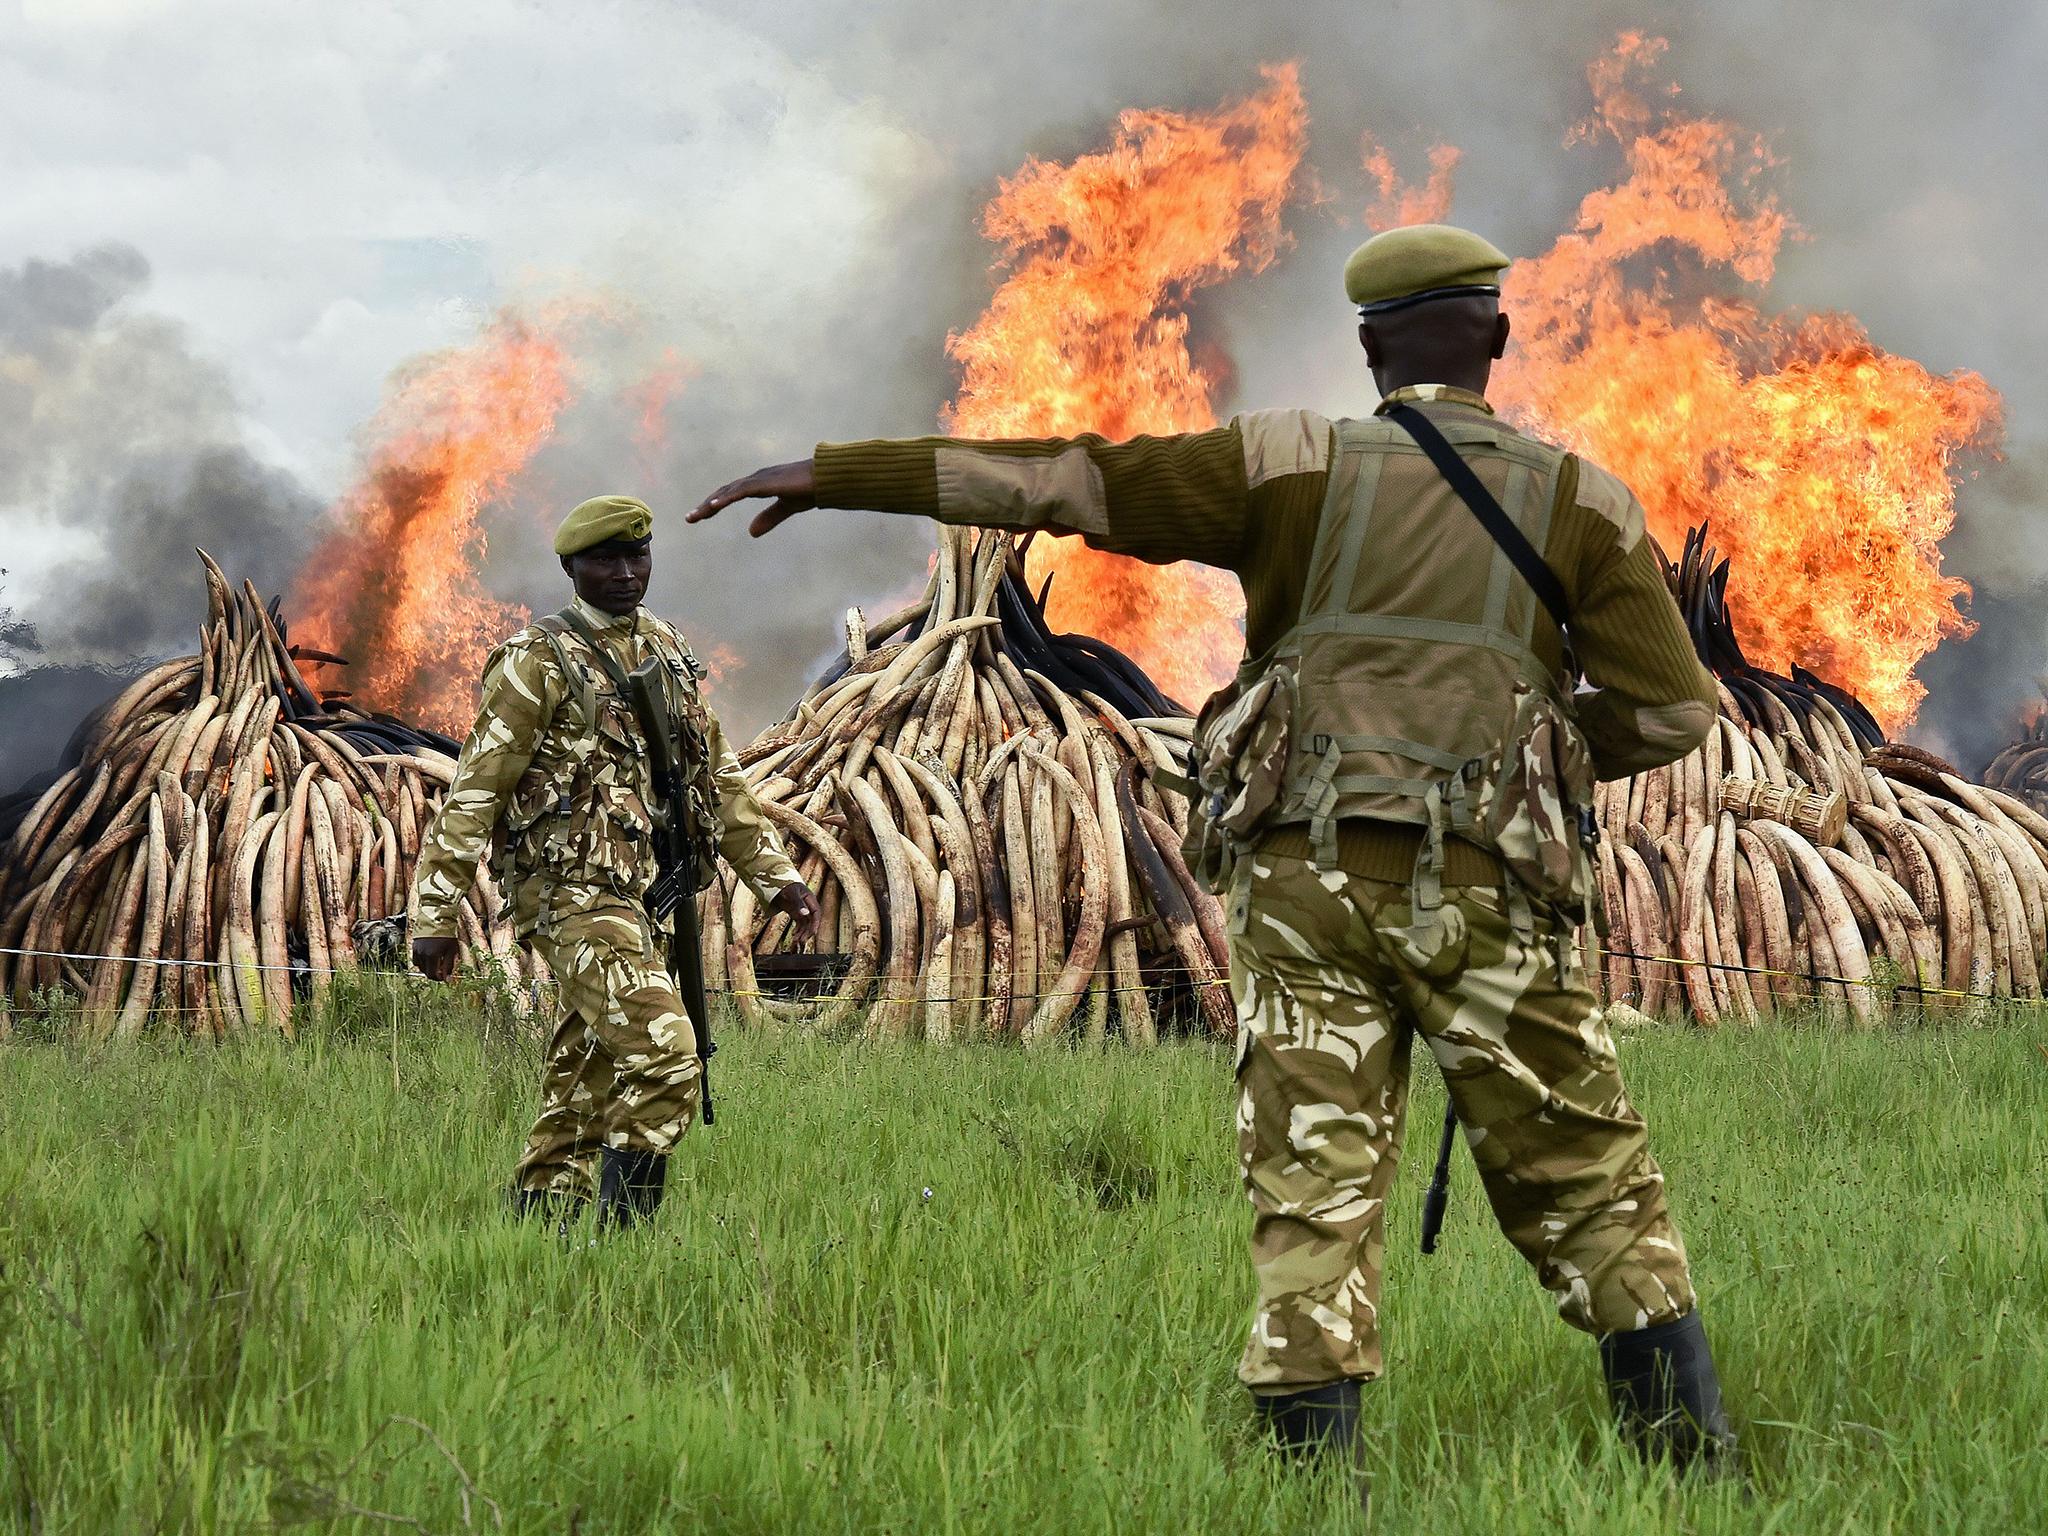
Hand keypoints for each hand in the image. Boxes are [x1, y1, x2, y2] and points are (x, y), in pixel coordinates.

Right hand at [412, 936, 459, 981]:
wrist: (437, 919)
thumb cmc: (447, 935)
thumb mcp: (452, 950)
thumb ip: (449, 966)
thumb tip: (448, 980)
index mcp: (432, 955)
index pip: (432, 975)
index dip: (439, 978)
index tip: (445, 977)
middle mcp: (422, 954)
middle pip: (426, 972)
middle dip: (434, 973)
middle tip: (442, 970)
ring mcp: (416, 950)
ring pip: (420, 966)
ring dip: (428, 968)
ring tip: (437, 962)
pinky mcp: (414, 946)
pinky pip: (416, 959)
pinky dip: (423, 962)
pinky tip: (430, 957)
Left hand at [689, 458, 816, 537]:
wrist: (826, 478)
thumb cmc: (810, 489)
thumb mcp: (786, 508)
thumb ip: (769, 518)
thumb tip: (750, 533)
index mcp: (759, 484)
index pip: (730, 494)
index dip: (714, 504)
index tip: (700, 515)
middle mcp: (755, 479)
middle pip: (723, 492)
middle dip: (706, 505)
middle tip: (690, 518)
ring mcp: (758, 479)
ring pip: (727, 491)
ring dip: (710, 504)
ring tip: (695, 516)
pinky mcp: (764, 483)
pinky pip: (740, 491)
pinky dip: (724, 499)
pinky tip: (712, 507)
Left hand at [772, 881, 822, 944]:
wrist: (776, 883)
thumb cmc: (785, 885)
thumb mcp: (791, 894)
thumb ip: (798, 903)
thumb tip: (806, 913)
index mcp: (810, 899)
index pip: (816, 913)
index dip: (816, 923)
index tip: (813, 933)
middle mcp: (808, 906)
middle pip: (811, 921)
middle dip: (807, 932)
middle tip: (801, 941)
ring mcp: (802, 910)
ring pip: (805, 924)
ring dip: (802, 933)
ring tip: (796, 942)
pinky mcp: (796, 913)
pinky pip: (799, 924)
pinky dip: (798, 930)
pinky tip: (794, 936)